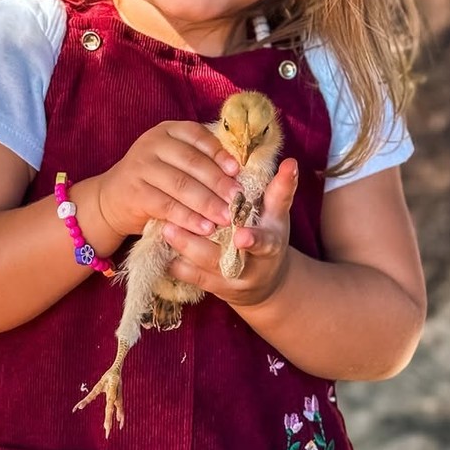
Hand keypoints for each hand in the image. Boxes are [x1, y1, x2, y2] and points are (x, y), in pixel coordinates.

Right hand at [96, 122, 242, 240]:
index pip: (197, 136)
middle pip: (192, 162)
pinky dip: (189, 218)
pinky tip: (205, 228)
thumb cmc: (155, 180)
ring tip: (226, 217)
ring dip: (207, 203)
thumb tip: (238, 176)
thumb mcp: (174, 162)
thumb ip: (200, 161)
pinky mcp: (134, 192)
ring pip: (181, 184)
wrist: (112, 200)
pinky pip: (167, 206)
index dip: (219, 153)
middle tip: (238, 199)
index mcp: (168, 131)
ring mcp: (140, 166)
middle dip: (218, 182)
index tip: (237, 171)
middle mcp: (152, 143)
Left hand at [161, 158, 298, 307]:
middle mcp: (250, 268)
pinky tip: (159, 246)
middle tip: (176, 224)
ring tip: (164, 227)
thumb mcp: (278, 215)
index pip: (266, 243)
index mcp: (271, 246)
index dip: (255, 240)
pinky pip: (189, 277)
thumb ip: (281, 191)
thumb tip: (290, 162)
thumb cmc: (269, 234)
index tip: (242, 236)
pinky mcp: (211, 287)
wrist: (262, 281)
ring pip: (202, 269)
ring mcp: (229, 281)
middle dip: (199, 245)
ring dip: (182, 248)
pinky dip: (174, 262)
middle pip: (224, 259)